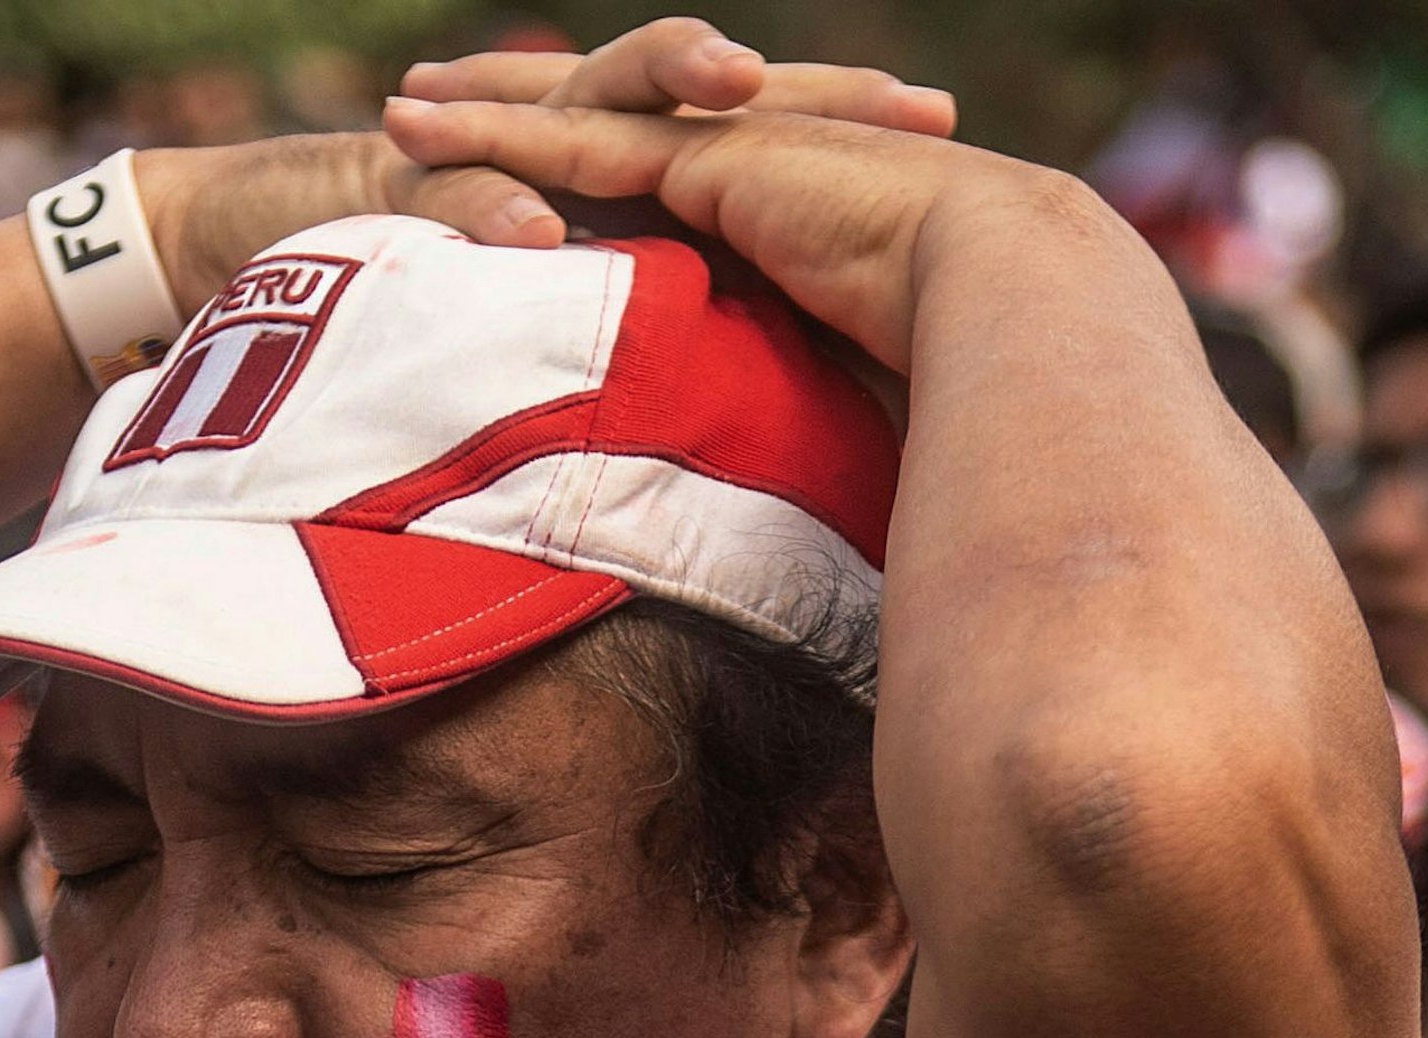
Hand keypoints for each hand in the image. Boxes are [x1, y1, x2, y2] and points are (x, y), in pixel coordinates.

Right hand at [133, 25, 955, 315]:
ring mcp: (495, 145)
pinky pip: (457, 196)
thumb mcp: (604, 312)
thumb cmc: (469, 299)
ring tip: (736, 85)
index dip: (848, 124)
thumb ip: (698, 325)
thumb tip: (830, 395)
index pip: (761, 132)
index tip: (945, 127)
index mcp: (638, 166)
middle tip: (893, 90)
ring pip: (586, 99)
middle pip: (698, 88)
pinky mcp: (405, 187)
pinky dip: (501, 209)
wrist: (279, 257)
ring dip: (661, 88)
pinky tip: (545, 231)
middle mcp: (578, 131)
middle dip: (792, 82)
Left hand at [382, 22, 1082, 370]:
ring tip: (405, 106)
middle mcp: (764, 167)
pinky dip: (494, 132)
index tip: (553, 197)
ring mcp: (737, 152)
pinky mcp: (712, 159)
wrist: (1022, 301)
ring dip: (490, 113)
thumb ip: (832, 436)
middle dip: (533, 115)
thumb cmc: (987, 379)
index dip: (616, 184)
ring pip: (584, 120)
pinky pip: (578, 141)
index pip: (687, 191)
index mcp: (800, 218)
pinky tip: (421, 125)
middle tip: (447, 111)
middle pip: (621, 132)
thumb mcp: (881, 409)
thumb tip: (842, 541)